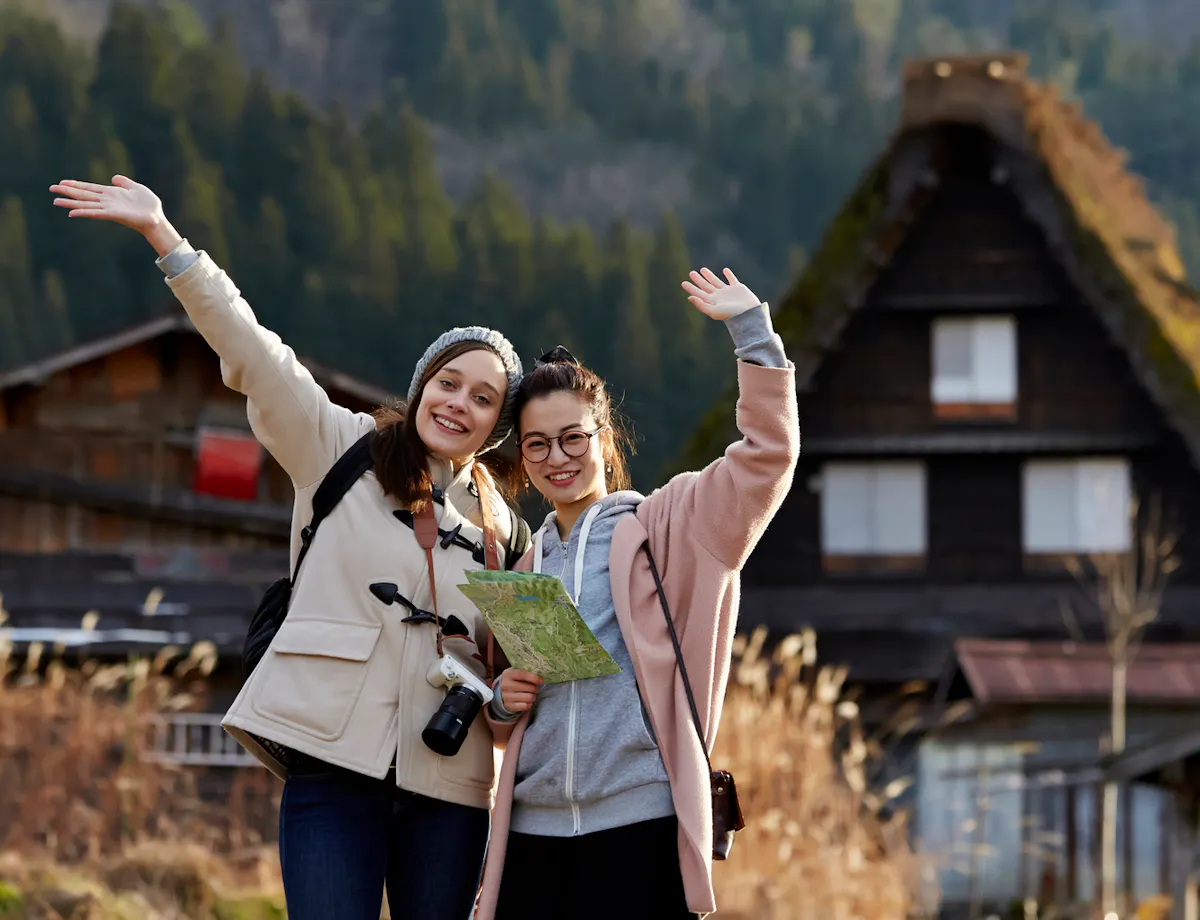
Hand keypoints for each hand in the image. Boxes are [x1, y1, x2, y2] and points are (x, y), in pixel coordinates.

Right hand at [49, 175, 181, 256]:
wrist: (156, 218)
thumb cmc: (148, 205)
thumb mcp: (136, 187)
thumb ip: (124, 182)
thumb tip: (113, 178)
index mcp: (111, 193)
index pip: (89, 188)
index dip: (76, 184)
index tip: (62, 182)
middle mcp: (106, 201)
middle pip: (83, 195)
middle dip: (67, 191)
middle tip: (51, 189)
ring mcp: (108, 208)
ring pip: (85, 204)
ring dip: (70, 202)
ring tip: (55, 200)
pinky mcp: (112, 215)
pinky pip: (95, 213)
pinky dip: (83, 212)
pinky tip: (72, 212)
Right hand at [496, 669, 543, 713]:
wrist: (504, 693)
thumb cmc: (515, 681)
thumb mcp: (518, 674)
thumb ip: (527, 672)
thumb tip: (540, 674)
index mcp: (507, 674)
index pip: (522, 674)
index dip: (534, 677)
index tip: (541, 680)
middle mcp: (505, 685)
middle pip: (528, 688)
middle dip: (536, 688)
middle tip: (536, 688)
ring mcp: (506, 696)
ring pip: (528, 698)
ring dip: (533, 696)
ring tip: (531, 694)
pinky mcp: (508, 706)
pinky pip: (526, 706)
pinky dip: (529, 704)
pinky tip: (527, 701)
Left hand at [681, 267, 759, 319]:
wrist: (747, 313)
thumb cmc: (730, 314)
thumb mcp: (713, 311)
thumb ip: (701, 305)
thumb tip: (689, 297)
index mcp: (712, 301)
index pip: (699, 293)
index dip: (691, 288)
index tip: (683, 283)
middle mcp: (718, 296)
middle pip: (706, 286)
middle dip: (698, 280)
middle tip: (691, 273)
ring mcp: (728, 292)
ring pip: (716, 281)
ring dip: (709, 276)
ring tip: (702, 269)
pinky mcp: (738, 288)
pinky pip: (732, 279)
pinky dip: (728, 275)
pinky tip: (725, 270)